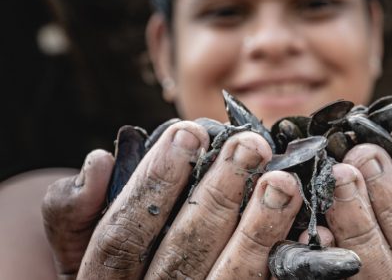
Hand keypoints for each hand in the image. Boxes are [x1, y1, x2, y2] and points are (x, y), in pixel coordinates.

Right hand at [43, 121, 304, 278]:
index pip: (122, 235)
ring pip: (230, 278)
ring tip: (284, 180)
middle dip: (219, 193)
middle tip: (251, 144)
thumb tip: (98, 161)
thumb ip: (74, 214)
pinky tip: (312, 232)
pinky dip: (287, 262)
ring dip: (259, 227)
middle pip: (183, 252)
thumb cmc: (117, 273)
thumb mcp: (78, 253)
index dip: (155, 181)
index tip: (189, 131)